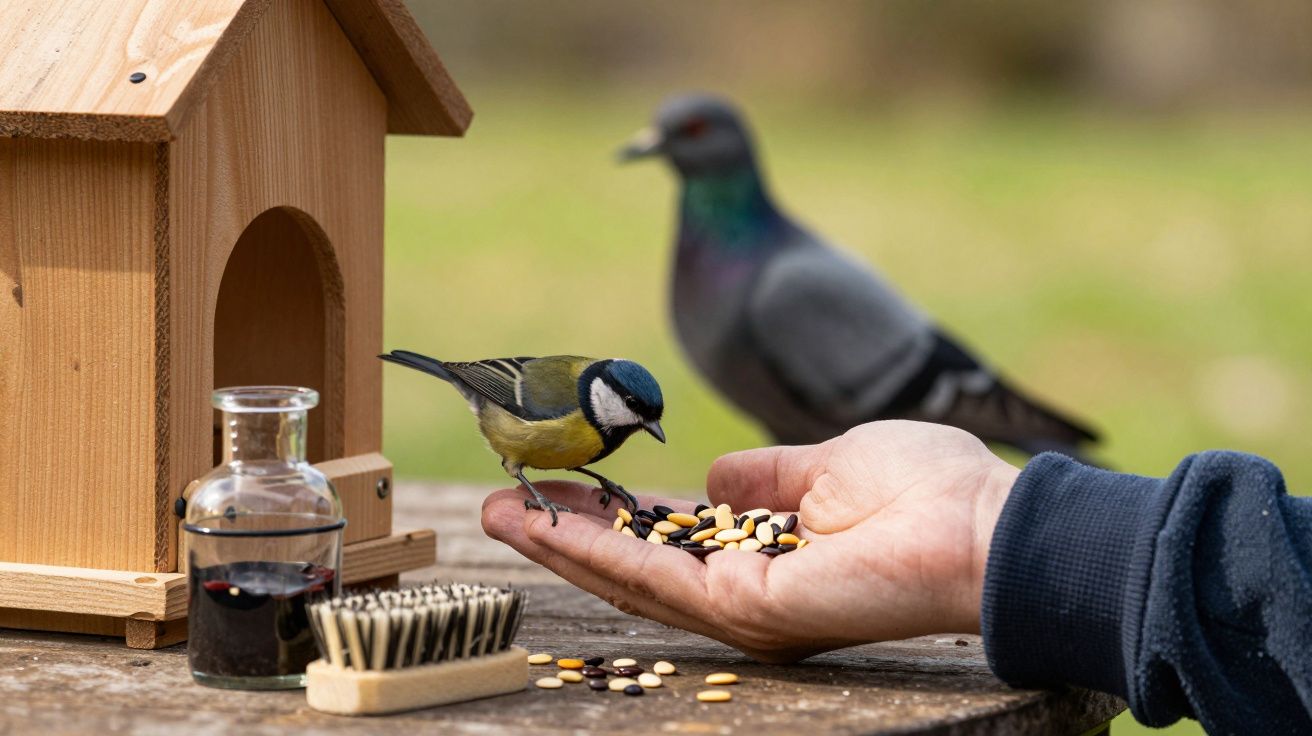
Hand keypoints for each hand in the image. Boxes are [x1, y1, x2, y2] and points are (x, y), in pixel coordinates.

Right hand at [481, 420, 1019, 661]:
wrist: (981, 525)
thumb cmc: (926, 487)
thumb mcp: (827, 465)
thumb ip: (766, 478)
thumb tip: (712, 478)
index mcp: (768, 558)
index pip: (671, 542)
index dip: (612, 518)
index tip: (560, 486)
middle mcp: (747, 593)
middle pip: (635, 567)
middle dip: (565, 536)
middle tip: (499, 502)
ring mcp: (744, 609)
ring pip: (630, 578)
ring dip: (561, 544)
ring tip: (498, 510)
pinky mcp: (747, 611)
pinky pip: (655, 577)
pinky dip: (596, 550)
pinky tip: (546, 525)